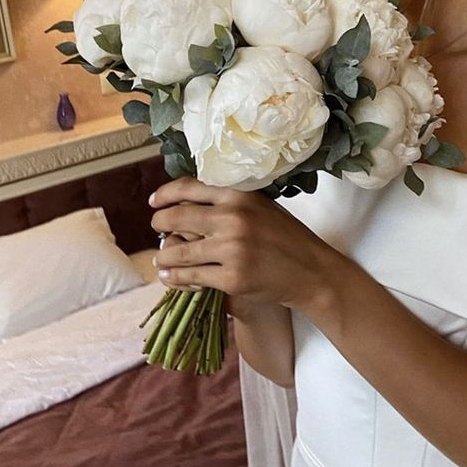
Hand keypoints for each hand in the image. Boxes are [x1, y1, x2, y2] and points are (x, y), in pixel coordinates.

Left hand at [149, 177, 341, 311]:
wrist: (311, 271)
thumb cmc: (286, 237)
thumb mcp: (261, 207)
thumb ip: (230, 200)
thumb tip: (187, 199)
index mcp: (240, 196)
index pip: (189, 187)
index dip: (166, 194)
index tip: (155, 202)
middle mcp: (233, 219)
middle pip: (177, 218)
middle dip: (160, 225)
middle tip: (157, 230)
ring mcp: (231, 250)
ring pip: (179, 252)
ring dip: (163, 256)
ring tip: (161, 259)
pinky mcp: (231, 278)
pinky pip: (191, 277)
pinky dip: (177, 278)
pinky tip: (172, 277)